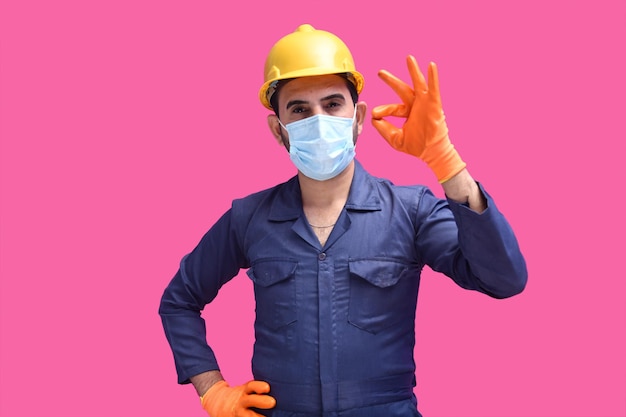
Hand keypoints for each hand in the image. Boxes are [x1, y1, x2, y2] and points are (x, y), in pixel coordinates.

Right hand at [200, 380, 275, 416]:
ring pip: (249, 415)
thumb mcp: (247, 388)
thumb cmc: (241, 394)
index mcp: (245, 390)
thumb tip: (284, 383)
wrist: (217, 401)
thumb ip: (258, 388)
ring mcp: (239, 411)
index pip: (252, 386)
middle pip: (251, 400)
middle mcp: (242, 401)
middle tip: (273, 402)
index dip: (258, 386)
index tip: (267, 388)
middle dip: (261, 401)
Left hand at [372, 55, 465, 181]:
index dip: (383, 110)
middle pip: (402, 89)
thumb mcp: (395, 139)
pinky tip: (431, 65)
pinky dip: (433, 77)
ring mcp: (425, 104)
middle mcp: (415, 105)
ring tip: (408, 58)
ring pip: (418, 83)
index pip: (392, 108)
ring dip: (413, 71)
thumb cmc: (416, 146)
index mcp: (406, 112)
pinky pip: (434, 88)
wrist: (431, 153)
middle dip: (391, 81)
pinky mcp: (434, 105)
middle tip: (379, 72)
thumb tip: (372, 119)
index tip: (375, 114)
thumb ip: (383, 129)